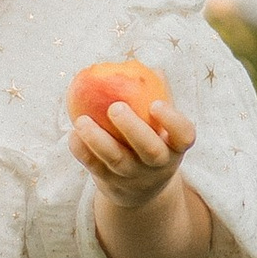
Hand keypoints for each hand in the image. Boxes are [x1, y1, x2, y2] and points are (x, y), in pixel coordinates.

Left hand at [70, 95, 198, 200]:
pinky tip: (73, 135)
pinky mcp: (110, 182)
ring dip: (97, 140)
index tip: (155, 104)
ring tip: (81, 120)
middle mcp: (158, 164)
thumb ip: (157, 96)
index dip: (172, 121)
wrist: (140, 190)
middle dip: (132, 128)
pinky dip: (82, 152)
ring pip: (117, 160)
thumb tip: (149, 68)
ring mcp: (134, 175)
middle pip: (150, 150)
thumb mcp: (161, 126)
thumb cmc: (152, 140)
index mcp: (175, 146)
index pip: (184, 135)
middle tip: (115, 107)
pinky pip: (95, 167)